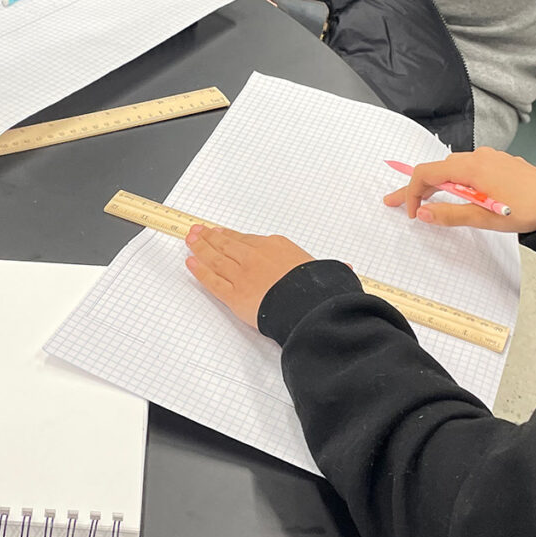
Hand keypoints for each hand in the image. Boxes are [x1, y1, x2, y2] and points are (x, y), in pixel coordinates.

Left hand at [184, 225, 313, 327]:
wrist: (309, 305)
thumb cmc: (317, 288)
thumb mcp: (323, 268)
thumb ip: (323, 266)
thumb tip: (345, 266)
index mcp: (274, 246)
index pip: (245, 238)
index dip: (229, 235)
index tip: (219, 231)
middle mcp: (254, 257)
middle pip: (226, 244)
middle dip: (208, 237)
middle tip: (197, 231)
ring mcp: (242, 275)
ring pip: (215, 259)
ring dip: (200, 248)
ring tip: (190, 241)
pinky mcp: (234, 295)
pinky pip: (212, 281)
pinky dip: (199, 271)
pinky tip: (191, 264)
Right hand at [383, 147, 535, 233]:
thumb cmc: (526, 210)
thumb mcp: (483, 217)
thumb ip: (449, 214)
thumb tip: (422, 212)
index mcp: (469, 167)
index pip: (426, 173)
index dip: (411, 192)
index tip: (410, 212)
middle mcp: (477, 157)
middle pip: (436, 169)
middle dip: (416, 187)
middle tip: (396, 202)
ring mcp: (489, 158)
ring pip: (452, 169)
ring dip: (436, 185)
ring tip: (426, 201)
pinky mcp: (500, 164)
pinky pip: (469, 169)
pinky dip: (455, 182)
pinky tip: (460, 195)